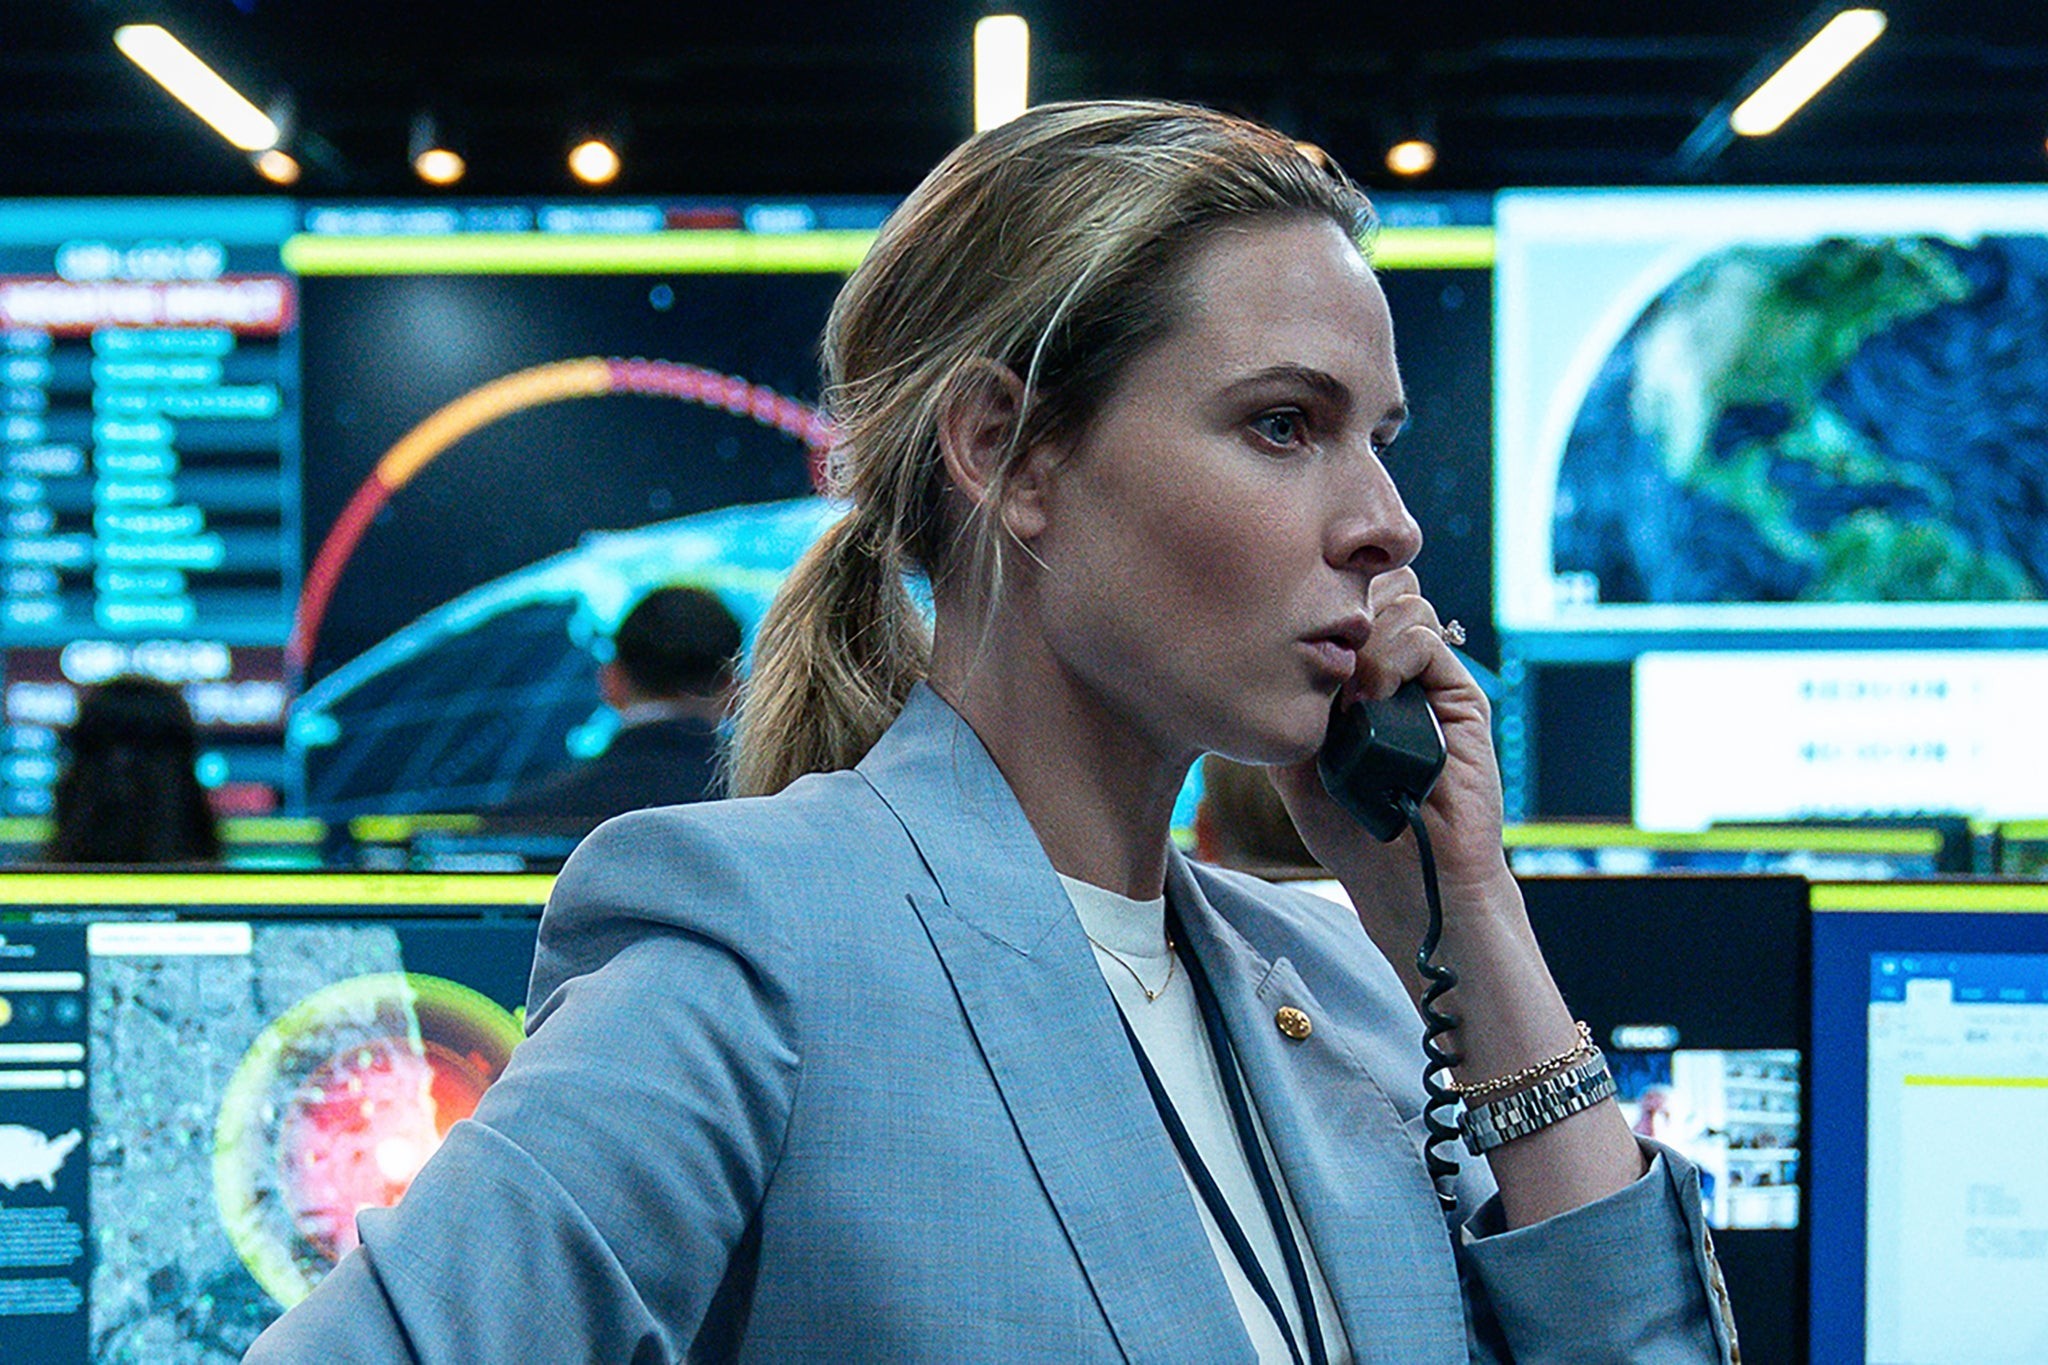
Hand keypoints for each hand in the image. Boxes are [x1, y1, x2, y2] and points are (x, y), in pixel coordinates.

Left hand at [1267, 568, 1516, 966]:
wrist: (1406, 877)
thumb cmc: (1348, 831)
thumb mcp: (1289, 762)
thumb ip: (1282, 703)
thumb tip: (1266, 646)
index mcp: (1354, 675)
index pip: (1341, 597)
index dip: (1315, 602)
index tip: (1285, 637)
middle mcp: (1393, 667)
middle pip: (1373, 582)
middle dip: (1340, 607)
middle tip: (1320, 663)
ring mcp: (1427, 678)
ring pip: (1400, 599)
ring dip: (1363, 637)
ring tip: (1348, 696)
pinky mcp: (1459, 694)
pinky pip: (1424, 637)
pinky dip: (1390, 657)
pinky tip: (1372, 700)